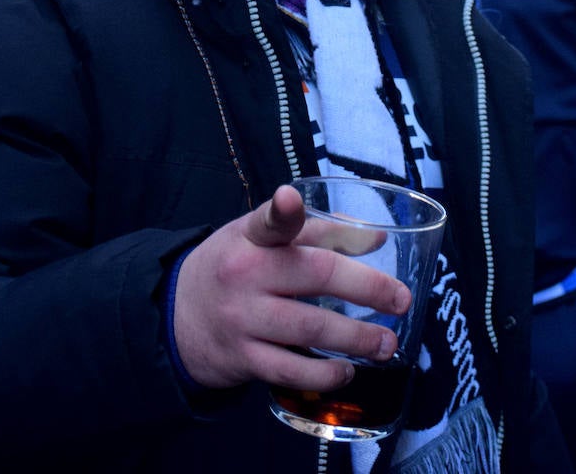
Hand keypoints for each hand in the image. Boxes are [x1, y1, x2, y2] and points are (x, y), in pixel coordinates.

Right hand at [173, 184, 411, 390]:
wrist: (175, 318)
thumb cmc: (233, 269)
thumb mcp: (259, 239)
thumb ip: (316, 232)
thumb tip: (376, 236)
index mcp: (251, 237)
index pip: (269, 220)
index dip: (283, 210)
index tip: (289, 198)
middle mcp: (245, 274)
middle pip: (315, 275)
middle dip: (367, 287)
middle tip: (401, 300)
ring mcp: (242, 318)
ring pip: (310, 328)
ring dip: (357, 339)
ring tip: (386, 344)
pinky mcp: (242, 358)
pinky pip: (290, 371)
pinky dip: (325, 375)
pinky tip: (347, 371)